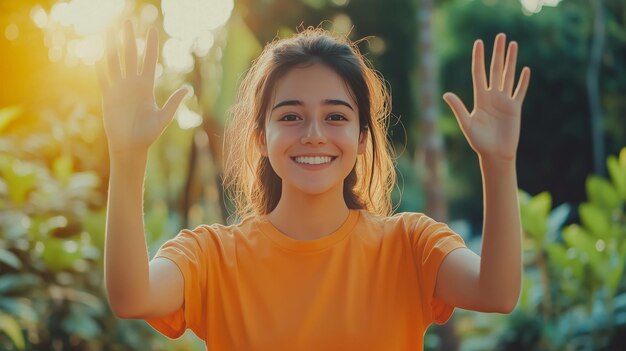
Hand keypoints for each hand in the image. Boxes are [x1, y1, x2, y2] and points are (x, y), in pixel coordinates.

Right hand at [98, 20, 187, 155]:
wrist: (130, 147)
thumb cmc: (148, 135)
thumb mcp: (163, 117)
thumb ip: (173, 102)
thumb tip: (187, 89)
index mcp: (146, 86)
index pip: (148, 60)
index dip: (150, 45)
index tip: (153, 29)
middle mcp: (132, 84)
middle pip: (129, 55)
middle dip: (128, 38)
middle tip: (127, 20)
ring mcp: (119, 89)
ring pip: (114, 62)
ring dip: (111, 46)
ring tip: (109, 30)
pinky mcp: (108, 97)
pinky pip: (103, 78)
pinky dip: (100, 66)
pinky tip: (97, 54)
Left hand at [443, 33, 529, 160]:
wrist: (495, 154)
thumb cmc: (479, 142)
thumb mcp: (466, 124)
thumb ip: (458, 108)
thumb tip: (446, 94)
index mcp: (480, 98)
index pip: (479, 73)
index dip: (479, 58)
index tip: (479, 43)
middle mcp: (492, 96)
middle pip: (495, 69)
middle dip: (497, 53)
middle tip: (500, 36)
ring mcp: (504, 101)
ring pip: (508, 75)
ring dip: (511, 60)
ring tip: (513, 44)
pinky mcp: (515, 108)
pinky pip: (520, 91)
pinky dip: (523, 81)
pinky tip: (526, 69)